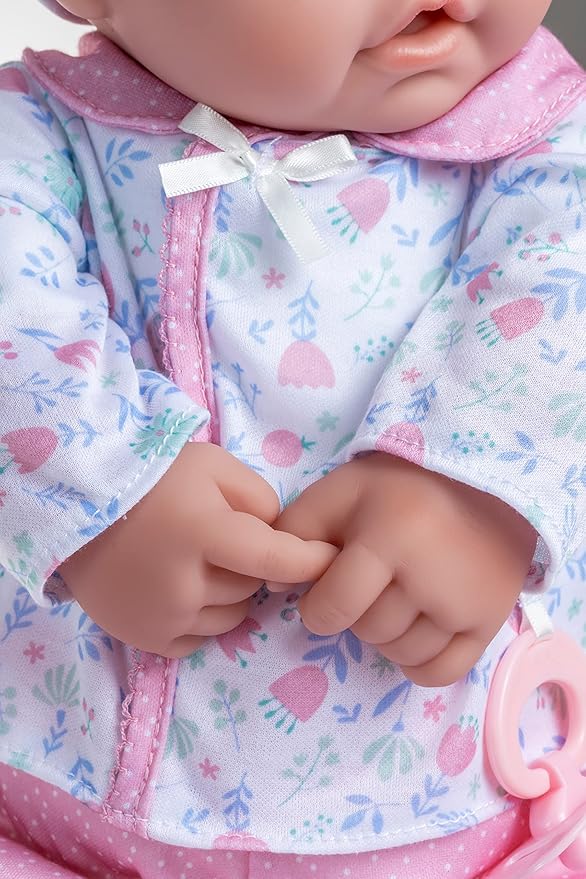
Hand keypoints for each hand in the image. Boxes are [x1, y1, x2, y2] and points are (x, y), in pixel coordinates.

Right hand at [60, 442, 336, 657]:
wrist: (78, 504)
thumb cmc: (152, 478)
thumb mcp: (213, 465)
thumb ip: (258, 498)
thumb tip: (278, 537)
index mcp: (202, 533)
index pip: (275, 559)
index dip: (310, 561)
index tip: (331, 559)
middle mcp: (183, 584)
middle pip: (250, 587)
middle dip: (250, 566)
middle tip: (224, 540)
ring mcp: (163, 617)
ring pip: (231, 616)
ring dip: (229, 594)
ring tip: (200, 563)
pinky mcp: (145, 639)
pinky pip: (200, 638)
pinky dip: (202, 617)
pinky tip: (182, 588)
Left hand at [273, 453, 536, 686]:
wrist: (482, 481)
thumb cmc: (400, 486)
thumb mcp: (340, 490)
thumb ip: (297, 529)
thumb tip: (271, 585)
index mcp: (389, 539)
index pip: (333, 609)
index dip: (317, 607)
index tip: (324, 592)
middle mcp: (430, 576)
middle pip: (368, 632)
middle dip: (356, 614)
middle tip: (368, 585)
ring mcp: (464, 604)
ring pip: (401, 653)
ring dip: (386, 636)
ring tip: (394, 599)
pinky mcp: (489, 622)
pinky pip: (440, 673)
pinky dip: (419, 662)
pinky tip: (416, 630)